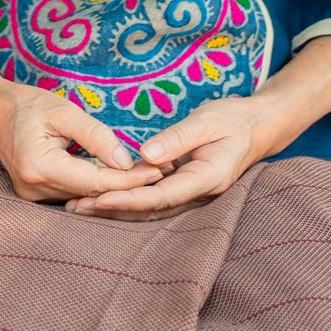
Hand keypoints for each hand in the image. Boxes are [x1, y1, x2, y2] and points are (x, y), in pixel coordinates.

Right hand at [0, 79, 163, 202]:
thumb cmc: (26, 104)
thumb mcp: (63, 111)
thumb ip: (96, 136)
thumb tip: (126, 161)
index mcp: (38, 166)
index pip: (95, 181)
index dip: (129, 179)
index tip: (158, 170)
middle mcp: (33, 188)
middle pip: (93, 194)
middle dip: (128, 184)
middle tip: (164, 171)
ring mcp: (32, 196)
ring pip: (85, 197)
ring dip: (115, 186)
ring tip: (148, 173)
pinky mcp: (35, 196)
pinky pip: (74, 193)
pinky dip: (97, 185)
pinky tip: (120, 176)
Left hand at [65, 95, 265, 220]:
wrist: (256, 127)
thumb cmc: (232, 120)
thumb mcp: (206, 122)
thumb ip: (177, 139)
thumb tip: (146, 155)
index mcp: (207, 179)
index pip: (162, 196)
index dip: (130, 199)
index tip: (100, 199)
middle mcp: (198, 193)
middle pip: (151, 209)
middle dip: (113, 210)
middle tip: (74, 208)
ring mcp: (190, 192)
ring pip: (149, 208)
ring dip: (115, 208)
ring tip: (76, 206)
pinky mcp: (182, 186)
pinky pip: (152, 197)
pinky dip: (126, 198)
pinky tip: (99, 195)